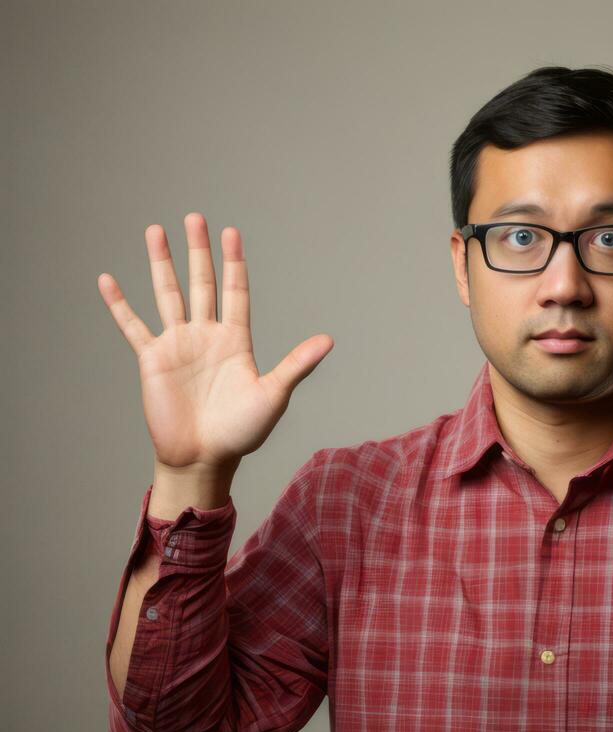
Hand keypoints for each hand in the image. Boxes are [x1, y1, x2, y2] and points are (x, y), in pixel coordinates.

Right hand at [98, 212, 332, 471]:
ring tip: (155, 230)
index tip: (231, 232)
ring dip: (161, 263)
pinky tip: (107, 280)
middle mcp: (207, 336)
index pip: (235, 291)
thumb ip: (297, 364)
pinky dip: (119, 304)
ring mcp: (178, 345)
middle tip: (195, 217)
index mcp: (236, 340)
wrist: (205, 458)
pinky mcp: (152, 360)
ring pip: (168, 294)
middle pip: (202, 283)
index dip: (233, 262)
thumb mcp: (273, 394)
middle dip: (198, 251)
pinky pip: (133, 326)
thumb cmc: (243, 432)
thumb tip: (329, 340)